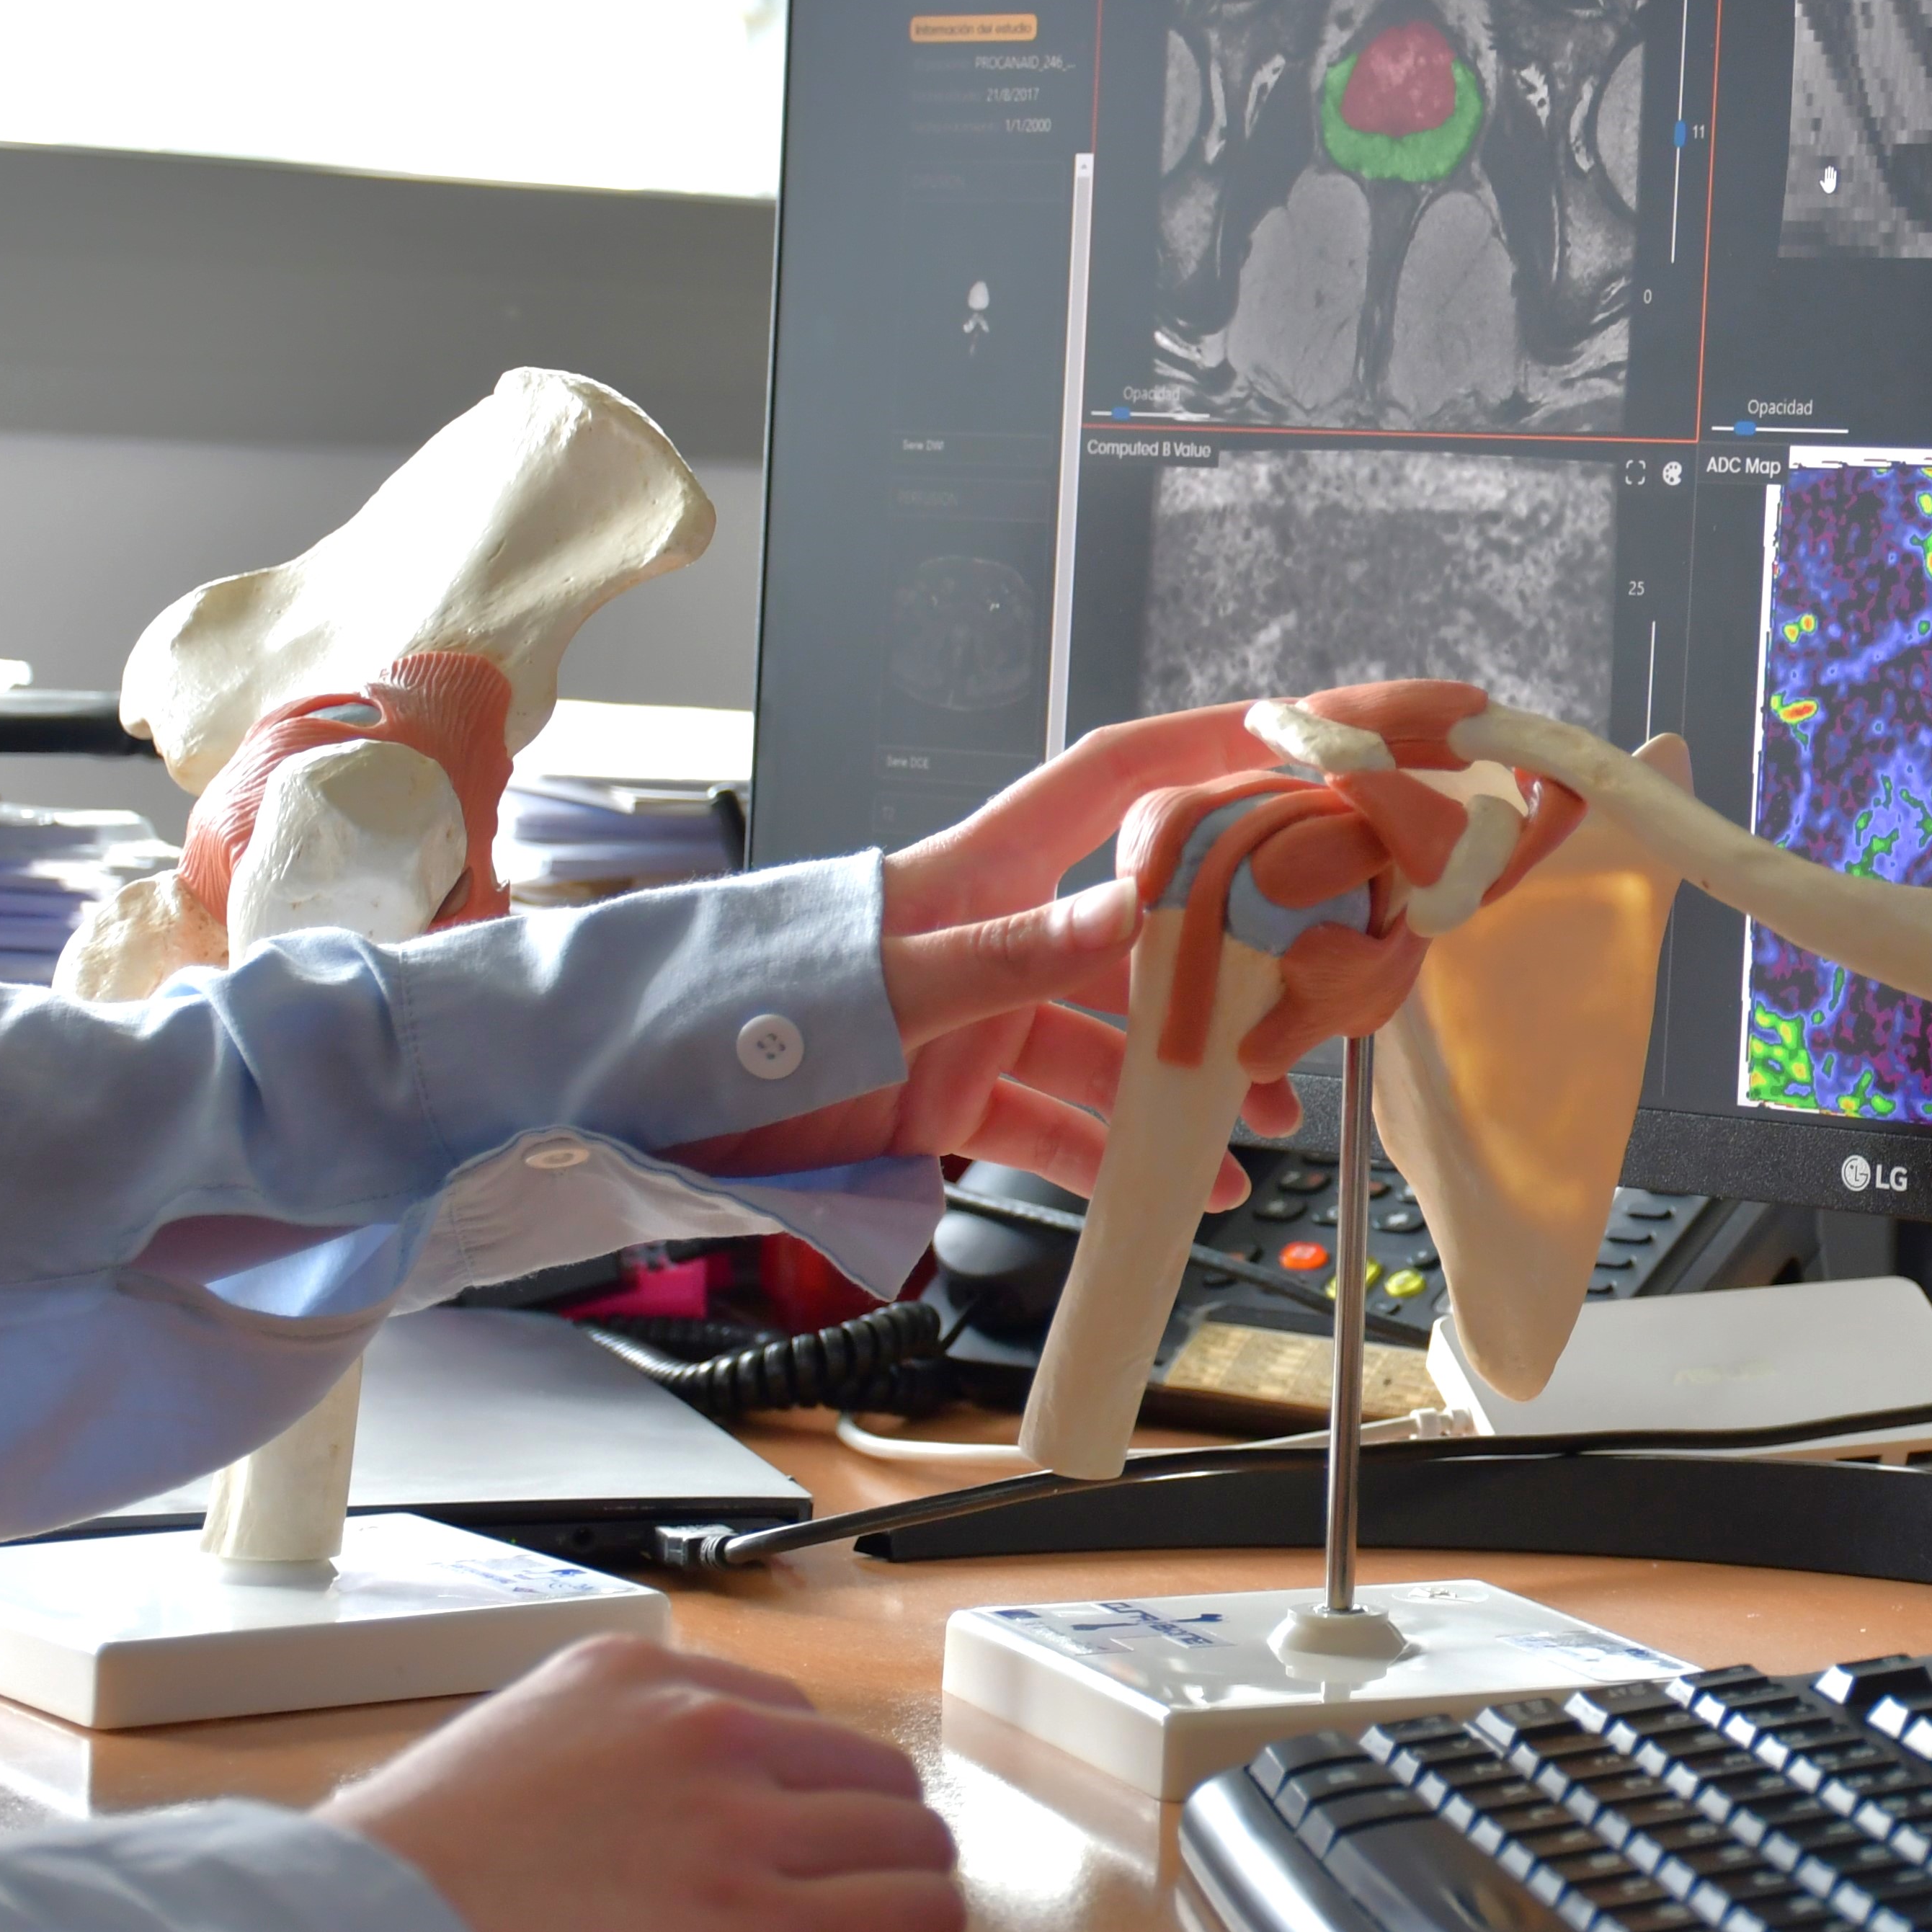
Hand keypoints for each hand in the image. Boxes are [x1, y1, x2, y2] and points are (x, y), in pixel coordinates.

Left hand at [316, 1634, 962, 1931]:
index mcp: (750, 1930)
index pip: (930, 1908)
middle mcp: (736, 1807)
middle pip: (909, 1820)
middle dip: (888, 1875)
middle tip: (836, 1909)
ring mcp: (681, 1720)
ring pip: (849, 1744)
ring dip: (834, 1799)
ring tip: (773, 1840)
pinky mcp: (622, 1667)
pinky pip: (756, 1686)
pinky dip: (755, 1734)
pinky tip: (701, 1782)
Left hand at [669, 708, 1299, 1196]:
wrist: (631, 1106)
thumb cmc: (737, 1012)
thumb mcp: (885, 984)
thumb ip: (1011, 955)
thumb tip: (1134, 911)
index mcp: (975, 871)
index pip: (1111, 781)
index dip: (1202, 750)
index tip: (1294, 745)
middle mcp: (990, 939)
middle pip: (1135, 940)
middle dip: (1223, 978)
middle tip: (1300, 1016)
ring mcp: (973, 1025)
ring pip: (1107, 1047)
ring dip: (1181, 1086)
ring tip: (1256, 1125)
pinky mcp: (947, 1102)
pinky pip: (1052, 1127)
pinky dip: (1113, 1158)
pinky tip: (1172, 1186)